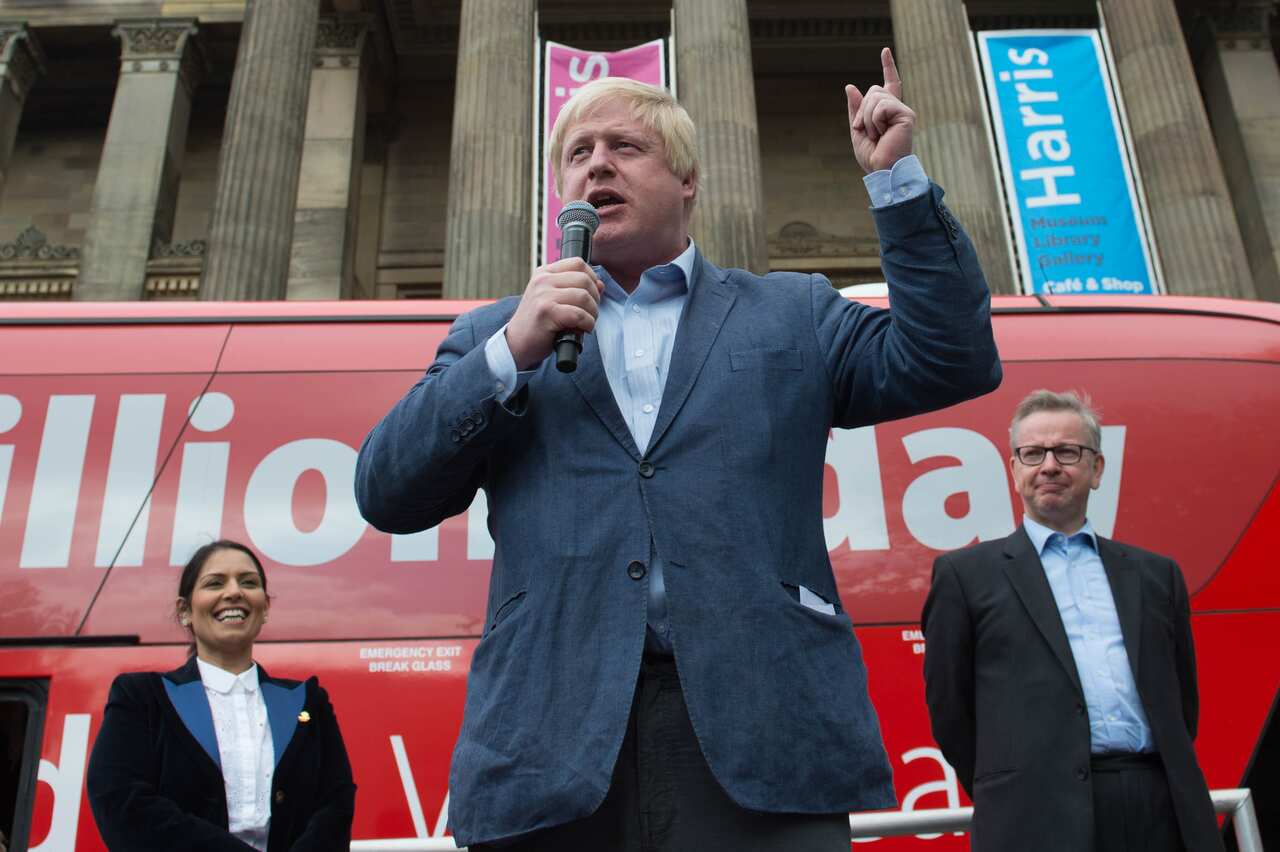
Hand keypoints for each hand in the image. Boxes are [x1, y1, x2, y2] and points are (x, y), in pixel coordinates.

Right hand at [505, 257, 603, 370]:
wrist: (517, 343)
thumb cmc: (538, 323)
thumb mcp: (553, 299)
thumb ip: (574, 288)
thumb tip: (600, 285)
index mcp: (544, 273)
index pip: (577, 263)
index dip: (592, 277)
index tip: (592, 294)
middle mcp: (542, 281)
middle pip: (584, 280)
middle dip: (595, 298)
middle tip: (590, 313)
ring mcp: (543, 295)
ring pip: (584, 297)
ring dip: (592, 313)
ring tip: (585, 322)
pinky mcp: (547, 312)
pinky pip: (579, 314)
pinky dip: (587, 324)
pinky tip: (581, 330)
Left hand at [845, 47, 915, 173]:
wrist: (882, 170)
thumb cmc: (872, 156)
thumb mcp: (858, 129)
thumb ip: (856, 109)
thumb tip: (850, 86)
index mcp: (887, 111)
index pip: (888, 84)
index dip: (887, 66)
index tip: (884, 51)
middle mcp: (897, 108)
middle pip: (873, 90)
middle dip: (863, 111)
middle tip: (869, 132)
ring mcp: (903, 110)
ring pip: (875, 97)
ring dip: (868, 118)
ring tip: (878, 135)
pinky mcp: (906, 114)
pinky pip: (881, 106)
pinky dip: (875, 121)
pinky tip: (884, 133)